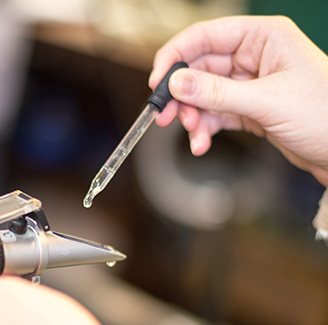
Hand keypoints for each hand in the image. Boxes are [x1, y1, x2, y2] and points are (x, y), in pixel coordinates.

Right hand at [149, 15, 327, 185]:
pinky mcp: (247, 109)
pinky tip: (201, 144)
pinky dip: (204, 129)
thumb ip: (218, 92)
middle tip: (166, 116)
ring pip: (204, 95)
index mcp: (263, 37)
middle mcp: (253, 57)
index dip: (176, 56)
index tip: (158, 81)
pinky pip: (215, 115)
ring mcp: (248, 84)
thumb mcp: (266, 101)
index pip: (206, 36)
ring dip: (192, 117)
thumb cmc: (324, 115)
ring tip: (193, 136)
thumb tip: (176, 83)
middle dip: (182, 96)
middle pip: (200, 69)